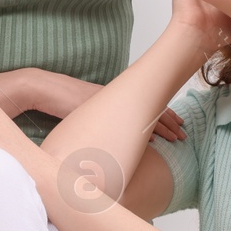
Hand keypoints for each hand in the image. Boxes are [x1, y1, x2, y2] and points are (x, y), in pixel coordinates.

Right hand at [31, 70, 186, 142]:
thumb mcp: (90, 108)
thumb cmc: (63, 100)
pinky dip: (143, 134)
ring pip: (145, 117)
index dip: (167, 115)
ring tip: (176, 139)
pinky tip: (153, 141)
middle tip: (184, 134)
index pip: (150, 104)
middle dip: (171, 123)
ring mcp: (114, 106)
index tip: (179, 124)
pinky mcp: (106, 112)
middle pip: (153, 109)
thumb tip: (115, 134)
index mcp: (119, 97)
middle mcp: (120, 99)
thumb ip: (105, 118)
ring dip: (163, 129)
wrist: (46, 89)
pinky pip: (130, 125)